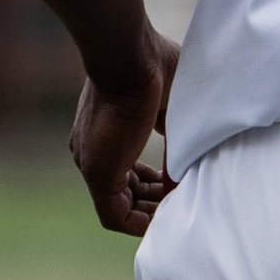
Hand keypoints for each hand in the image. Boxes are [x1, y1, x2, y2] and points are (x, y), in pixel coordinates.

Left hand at [70, 28, 178, 234]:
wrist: (129, 58)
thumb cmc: (154, 67)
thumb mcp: (169, 105)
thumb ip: (173, 133)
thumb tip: (186, 161)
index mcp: (105, 133)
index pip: (127, 171)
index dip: (154, 183)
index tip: (178, 182)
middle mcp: (93, 151)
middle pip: (124, 192)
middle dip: (155, 201)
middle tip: (183, 198)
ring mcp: (92, 163)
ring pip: (120, 206)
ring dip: (151, 213)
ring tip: (181, 208)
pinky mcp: (98, 174)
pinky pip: (116, 215)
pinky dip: (141, 222)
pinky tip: (167, 216)